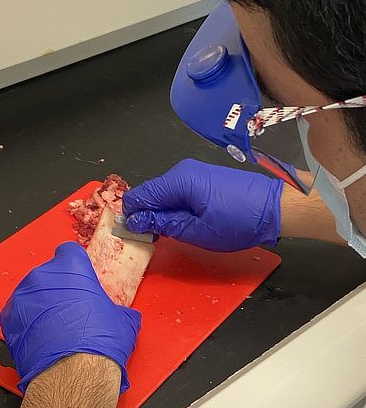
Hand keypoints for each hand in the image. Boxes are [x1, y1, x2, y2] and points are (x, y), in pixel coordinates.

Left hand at [0, 241, 140, 394]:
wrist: (72, 375)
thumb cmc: (97, 342)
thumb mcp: (122, 318)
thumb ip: (116, 306)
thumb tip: (120, 314)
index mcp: (72, 266)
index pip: (69, 250)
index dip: (76, 262)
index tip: (80, 274)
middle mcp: (44, 275)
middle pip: (50, 272)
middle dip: (61, 285)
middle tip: (73, 305)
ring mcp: (23, 297)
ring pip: (33, 291)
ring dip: (44, 302)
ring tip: (58, 324)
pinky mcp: (8, 320)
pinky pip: (19, 312)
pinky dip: (29, 320)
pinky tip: (43, 335)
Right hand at [123, 159, 283, 251]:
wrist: (275, 206)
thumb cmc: (237, 221)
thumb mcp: (196, 230)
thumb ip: (163, 224)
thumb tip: (136, 222)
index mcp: (178, 181)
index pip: (139, 195)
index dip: (132, 216)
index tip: (136, 234)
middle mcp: (182, 170)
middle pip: (150, 192)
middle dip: (147, 214)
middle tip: (156, 237)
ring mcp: (194, 172)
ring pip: (164, 193)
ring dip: (162, 212)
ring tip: (174, 231)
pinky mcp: (203, 177)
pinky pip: (178, 191)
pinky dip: (175, 206)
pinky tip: (186, 220)